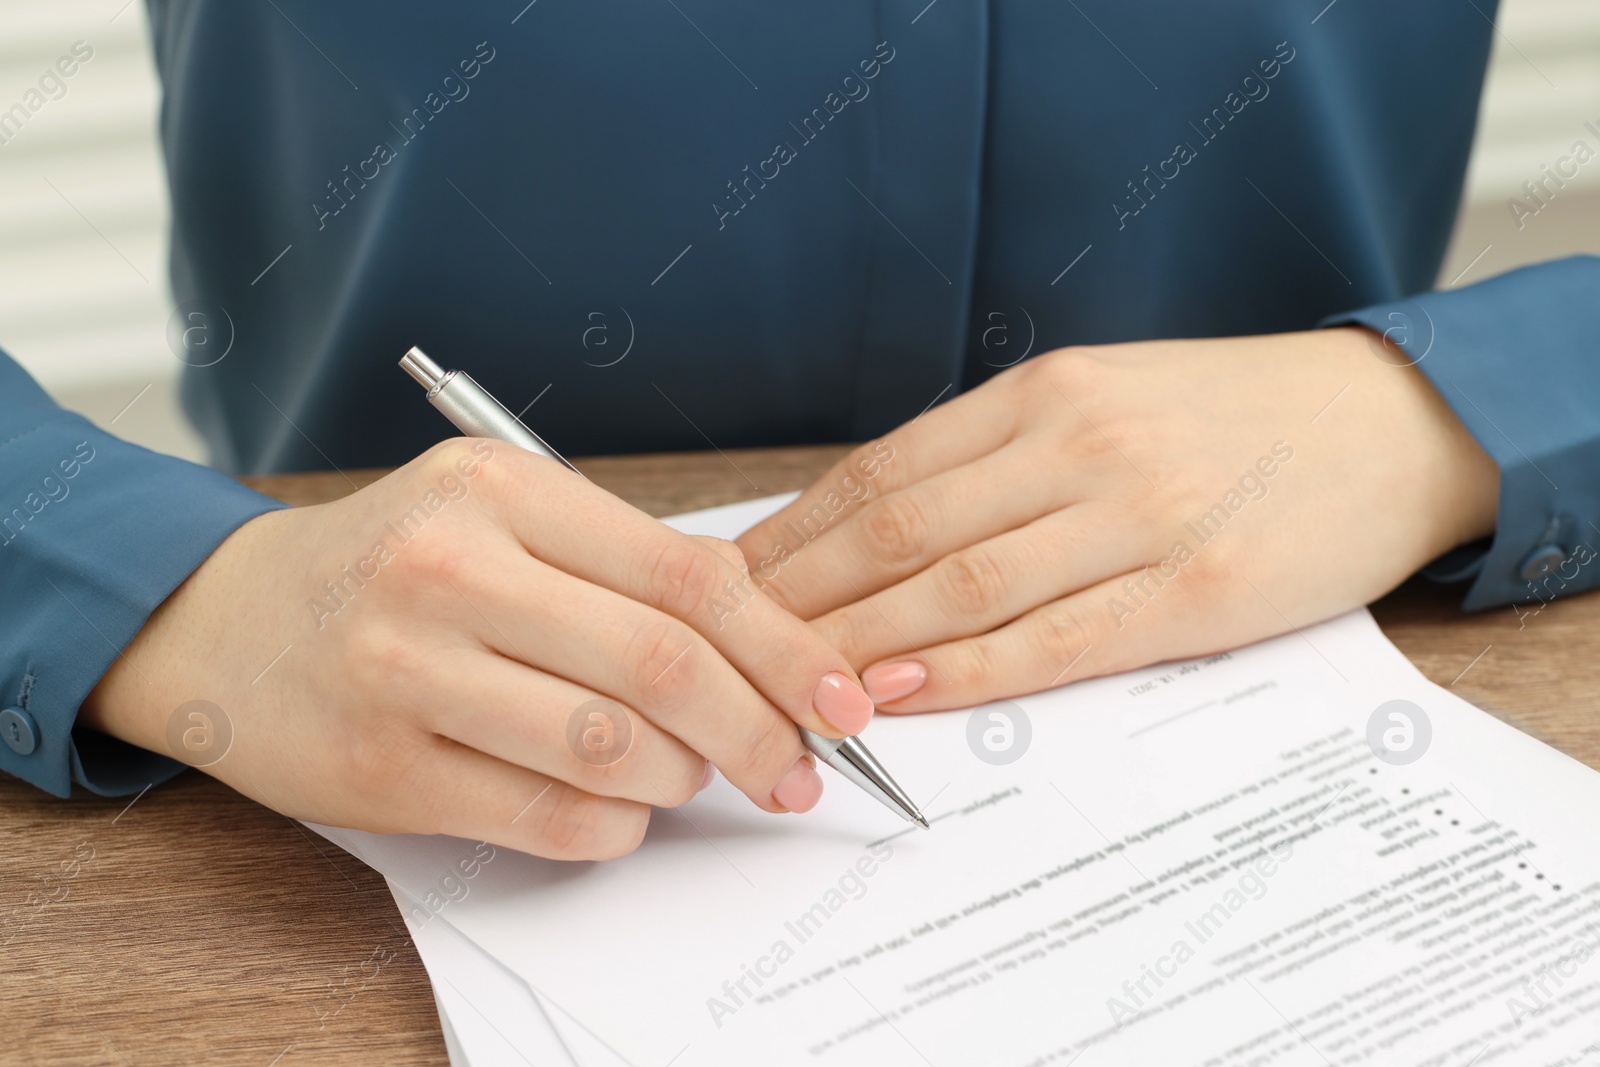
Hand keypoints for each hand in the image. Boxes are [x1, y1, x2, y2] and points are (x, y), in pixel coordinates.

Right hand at [81, 440, 876, 858]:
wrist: (227, 621)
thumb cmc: (394, 566)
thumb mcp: (501, 518)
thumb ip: (623, 568)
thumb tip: (772, 650)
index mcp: (500, 489)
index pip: (688, 573)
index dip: (784, 647)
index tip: (840, 699)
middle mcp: (449, 568)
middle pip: (663, 665)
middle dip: (758, 730)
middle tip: (793, 768)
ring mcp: (404, 669)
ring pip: (611, 749)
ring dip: (682, 779)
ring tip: (688, 776)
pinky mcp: (379, 768)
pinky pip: (546, 816)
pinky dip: (613, 826)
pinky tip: (619, 810)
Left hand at [737, 328, 1497, 710]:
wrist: (1389, 421)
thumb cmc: (1227, 418)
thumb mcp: (1103, 399)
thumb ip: (997, 457)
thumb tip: (875, 524)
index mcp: (1043, 393)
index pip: (881, 473)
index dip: (795, 537)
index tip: (731, 585)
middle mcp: (1078, 443)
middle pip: (898, 531)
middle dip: (799, 597)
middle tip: (727, 649)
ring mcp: (1136, 514)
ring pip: (959, 586)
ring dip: (860, 642)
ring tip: (787, 686)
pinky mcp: (1194, 590)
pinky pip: (1053, 640)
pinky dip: (964, 671)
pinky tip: (900, 694)